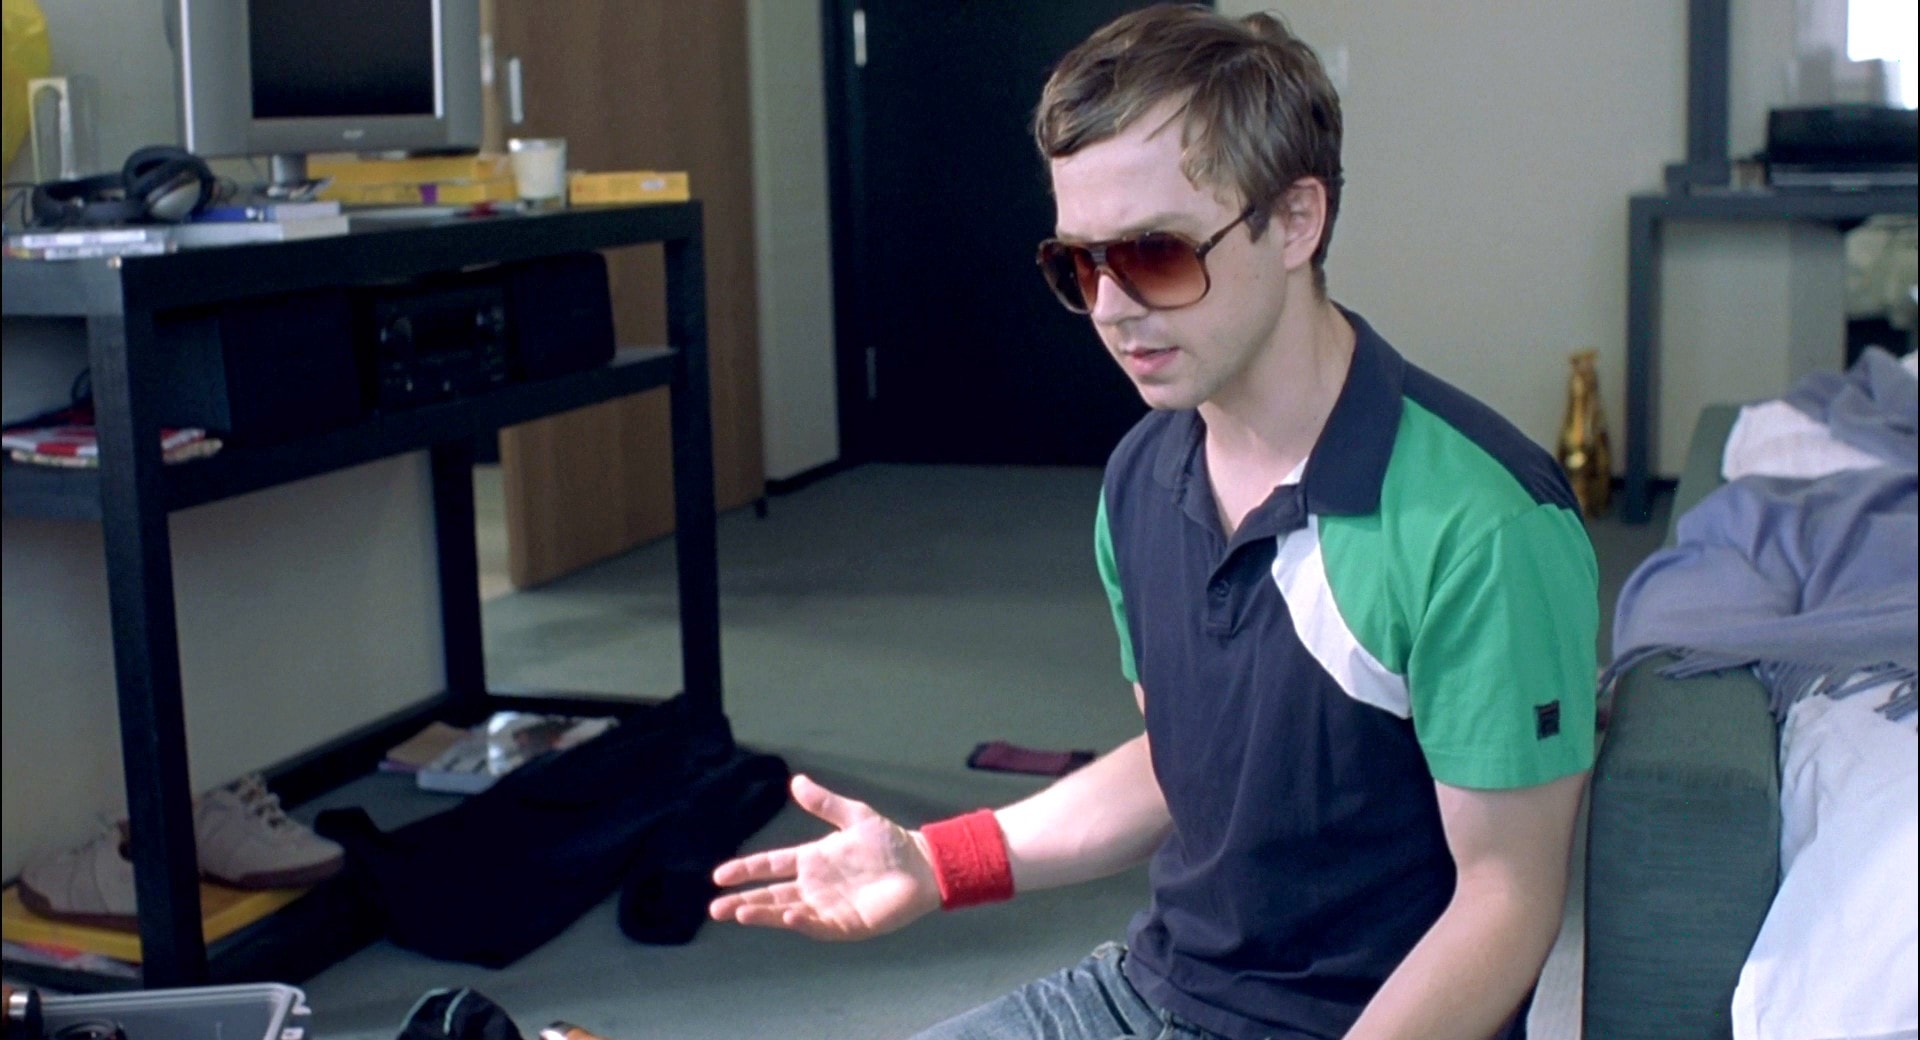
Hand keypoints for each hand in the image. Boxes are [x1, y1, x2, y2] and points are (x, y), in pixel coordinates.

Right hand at [708, 773, 942, 940]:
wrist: (922, 866)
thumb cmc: (890, 842)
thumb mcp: (854, 816)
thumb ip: (824, 802)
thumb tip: (796, 782)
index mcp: (812, 860)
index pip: (770, 866)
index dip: (746, 870)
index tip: (720, 876)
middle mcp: (814, 886)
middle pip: (770, 895)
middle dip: (742, 901)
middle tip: (716, 907)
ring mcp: (828, 907)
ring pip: (786, 912)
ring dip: (763, 913)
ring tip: (739, 913)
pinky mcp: (845, 924)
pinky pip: (817, 925)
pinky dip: (801, 922)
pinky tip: (787, 915)